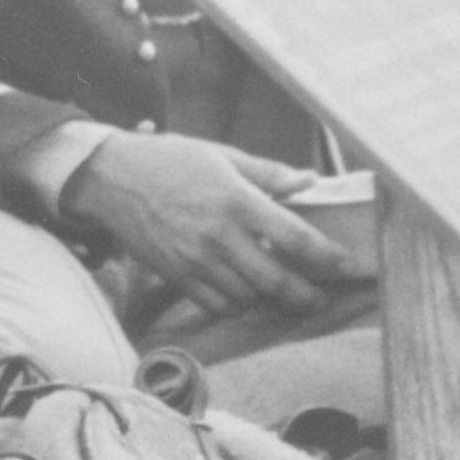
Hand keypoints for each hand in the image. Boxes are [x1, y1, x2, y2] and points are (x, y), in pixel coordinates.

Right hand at [58, 135, 353, 318]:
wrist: (113, 177)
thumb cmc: (171, 160)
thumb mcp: (224, 156)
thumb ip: (270, 173)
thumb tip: (310, 180)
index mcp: (237, 201)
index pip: (295, 238)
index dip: (327, 256)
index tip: (346, 264)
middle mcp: (219, 236)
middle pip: (275, 280)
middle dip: (305, 294)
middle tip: (321, 297)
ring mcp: (196, 260)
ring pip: (248, 296)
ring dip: (268, 297)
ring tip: (282, 290)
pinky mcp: (177, 276)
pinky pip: (217, 304)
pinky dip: (236, 303)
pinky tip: (243, 290)